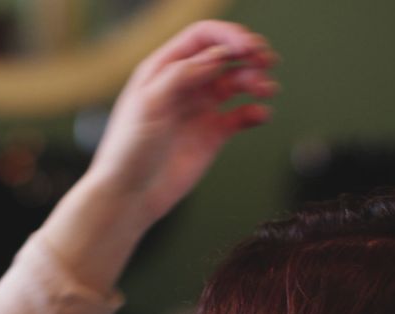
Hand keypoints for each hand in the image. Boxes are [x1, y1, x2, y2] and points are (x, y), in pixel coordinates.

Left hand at [84, 20, 278, 224]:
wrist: (131, 195)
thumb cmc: (128, 151)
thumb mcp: (148, 104)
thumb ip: (181, 76)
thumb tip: (216, 57)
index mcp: (163, 70)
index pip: (201, 38)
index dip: (227, 36)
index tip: (248, 47)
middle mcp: (184, 85)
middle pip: (224, 56)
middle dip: (247, 53)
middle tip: (266, 60)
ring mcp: (200, 109)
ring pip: (236, 83)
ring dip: (255, 81)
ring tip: (266, 89)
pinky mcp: (212, 135)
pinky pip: (241, 115)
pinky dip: (255, 112)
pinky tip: (261, 114)